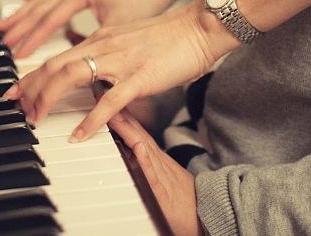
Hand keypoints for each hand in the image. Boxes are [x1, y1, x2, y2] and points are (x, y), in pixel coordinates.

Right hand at [0, 0, 182, 57]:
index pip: (50, 20)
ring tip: (4, 27)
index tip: (19, 56)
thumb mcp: (122, 28)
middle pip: (40, 9)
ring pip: (42, 0)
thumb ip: (99, 49)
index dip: (33, 40)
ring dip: (23, 15)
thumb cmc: (148, 0)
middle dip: (20, 29)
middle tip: (4, 46)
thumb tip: (85, 77)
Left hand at [4, 0, 238, 136]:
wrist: (200, 26)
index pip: (56, 57)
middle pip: (54, 65)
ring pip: (71, 76)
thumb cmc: (171, 36)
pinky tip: (80, 135)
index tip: (15, 92)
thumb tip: (95, 75)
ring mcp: (121, 61)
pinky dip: (91, 119)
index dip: (30, 76)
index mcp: (101, 39)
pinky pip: (109, 100)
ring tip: (36, 119)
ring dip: (48, 98)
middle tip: (14, 107)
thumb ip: (110, 55)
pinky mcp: (140, 77)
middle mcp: (104, 46)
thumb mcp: (130, 41)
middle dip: (28, 88)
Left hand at [110, 111, 199, 235]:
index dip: (123, 116)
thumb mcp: (163, 176)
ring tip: (115, 115)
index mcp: (156, 159)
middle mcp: (157, 162)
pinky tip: (138, 148)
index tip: (107, 100)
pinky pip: (153, 174)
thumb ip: (148, 164)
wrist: (206, 212)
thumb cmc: (182, 198)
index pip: (137, 133)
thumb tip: (133, 151)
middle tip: (104, 97)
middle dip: (121, 116)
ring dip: (128, 131)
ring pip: (142, 147)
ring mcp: (161, 175)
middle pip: (137, 134)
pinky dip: (145, 160)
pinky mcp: (163, 193)